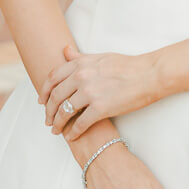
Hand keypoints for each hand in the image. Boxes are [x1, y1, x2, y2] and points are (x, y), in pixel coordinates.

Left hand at [38, 43, 157, 139]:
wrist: (147, 75)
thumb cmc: (126, 65)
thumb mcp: (99, 56)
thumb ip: (79, 57)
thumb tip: (65, 50)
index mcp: (80, 64)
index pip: (52, 78)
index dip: (44, 92)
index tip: (41, 101)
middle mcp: (81, 77)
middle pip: (55, 97)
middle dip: (48, 111)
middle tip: (47, 120)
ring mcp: (90, 93)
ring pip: (65, 112)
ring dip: (58, 124)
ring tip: (56, 130)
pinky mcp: (100, 109)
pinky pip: (80, 124)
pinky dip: (73, 133)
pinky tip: (71, 137)